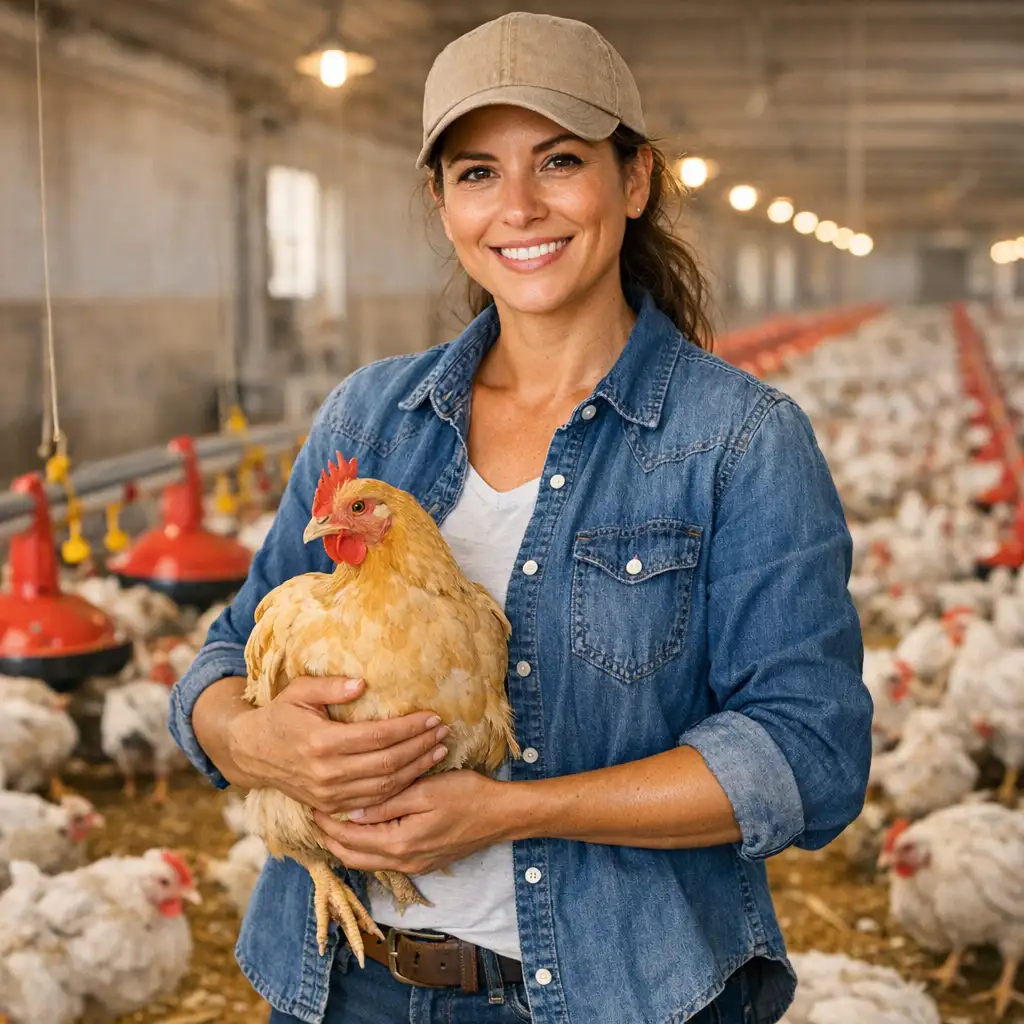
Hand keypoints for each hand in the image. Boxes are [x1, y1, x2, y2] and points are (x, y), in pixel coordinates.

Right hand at [226, 676, 449, 815]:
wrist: (251, 753)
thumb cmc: (280, 715)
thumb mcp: (299, 692)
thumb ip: (330, 686)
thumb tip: (362, 682)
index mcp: (322, 742)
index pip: (377, 737)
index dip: (408, 728)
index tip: (432, 717)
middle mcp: (327, 772)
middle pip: (387, 764)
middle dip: (420, 747)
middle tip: (443, 732)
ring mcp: (329, 794)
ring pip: (384, 787)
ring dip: (416, 770)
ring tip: (439, 751)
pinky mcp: (330, 806)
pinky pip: (373, 801)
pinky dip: (399, 790)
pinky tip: (417, 774)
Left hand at [314, 770, 506, 874]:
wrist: (500, 815)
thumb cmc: (466, 796)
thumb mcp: (423, 791)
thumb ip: (386, 804)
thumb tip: (351, 812)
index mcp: (399, 844)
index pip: (349, 839)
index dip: (328, 822)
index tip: (313, 802)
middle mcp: (402, 862)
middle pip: (351, 857)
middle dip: (329, 837)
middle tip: (315, 812)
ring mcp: (413, 865)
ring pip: (366, 860)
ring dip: (346, 842)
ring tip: (333, 818)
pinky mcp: (422, 862)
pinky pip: (383, 858)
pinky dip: (365, 845)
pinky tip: (364, 826)